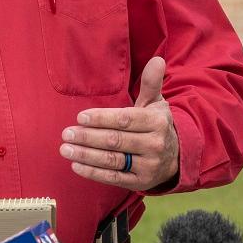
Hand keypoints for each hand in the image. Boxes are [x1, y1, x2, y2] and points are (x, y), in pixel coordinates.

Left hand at [60, 56, 178, 190]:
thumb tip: (157, 60)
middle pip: (116, 140)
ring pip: (112, 160)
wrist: (177, 156)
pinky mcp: (141, 182)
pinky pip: (113, 178)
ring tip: (66, 149)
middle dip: (88, 137)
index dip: (101, 118)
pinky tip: (76, 165)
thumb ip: (151, 82)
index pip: (125, 120)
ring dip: (86, 155)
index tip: (81, 117)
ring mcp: (148, 166)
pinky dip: (93, 172)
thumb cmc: (157, 124)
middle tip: (67, 133)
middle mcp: (155, 144)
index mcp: (157, 122)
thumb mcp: (157, 103)